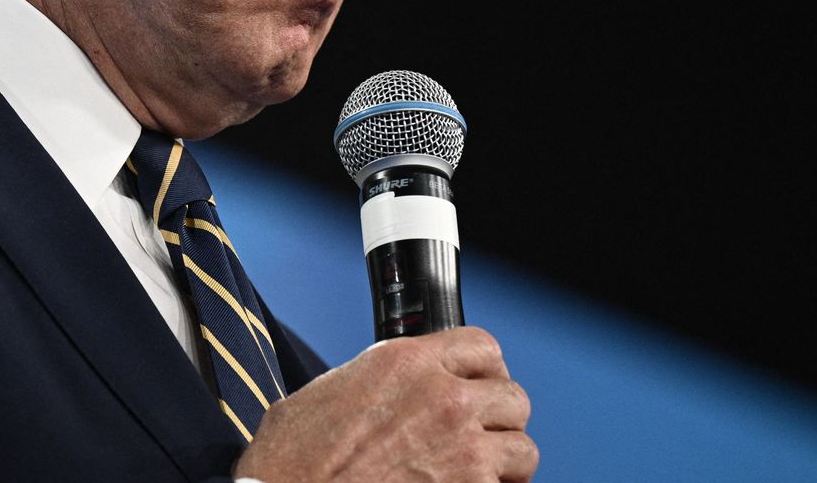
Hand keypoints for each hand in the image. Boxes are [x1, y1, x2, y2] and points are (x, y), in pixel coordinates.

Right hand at [233, 326, 536, 480]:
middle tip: (482, 432)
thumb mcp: (330, 392)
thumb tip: (388, 392)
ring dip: (505, 461)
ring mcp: (463, 449)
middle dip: (500, 417)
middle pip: (512, 396)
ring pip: (523, 448)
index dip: (484, 368)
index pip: (482, 345)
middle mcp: (443, 397)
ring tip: (483, 470)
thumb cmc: (294, 459)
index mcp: (406, 361)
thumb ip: (377, 380)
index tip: (479, 384)